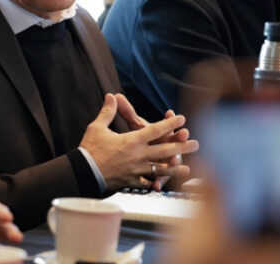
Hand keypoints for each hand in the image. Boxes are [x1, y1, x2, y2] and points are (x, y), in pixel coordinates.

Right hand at [80, 94, 198, 190]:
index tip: (181, 119)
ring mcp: (137, 170)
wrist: (84, 172)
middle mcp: (138, 155)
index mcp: (132, 140)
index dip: (170, 124)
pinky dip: (158, 183)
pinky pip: (148, 183)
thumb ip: (108, 111)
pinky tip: (165, 184)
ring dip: (176, 168)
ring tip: (188, 167)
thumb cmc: (90, 149)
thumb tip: (111, 96)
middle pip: (165, 150)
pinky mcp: (132, 182)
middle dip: (182, 146)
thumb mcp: (97, 127)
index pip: (156, 130)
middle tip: (196, 143)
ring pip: (161, 169)